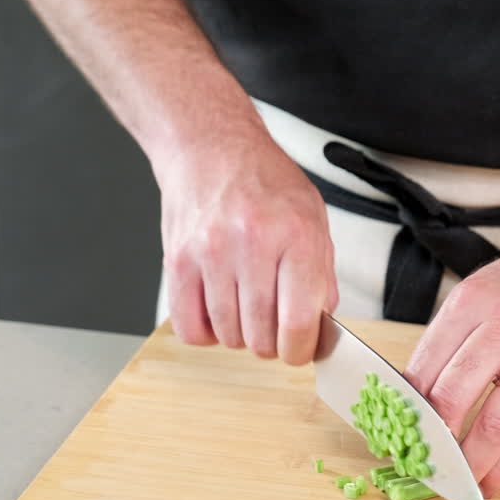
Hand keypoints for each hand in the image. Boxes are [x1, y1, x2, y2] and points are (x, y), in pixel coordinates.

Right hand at [154, 127, 337, 363]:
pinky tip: (217, 311)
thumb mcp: (313, 219)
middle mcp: (253, 243)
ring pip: (227, 336)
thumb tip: (319, 329)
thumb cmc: (264, 182)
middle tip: (273, 326)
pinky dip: (206, 332)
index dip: (301, 351)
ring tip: (245, 308)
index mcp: (296, 235)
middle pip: (261, 337)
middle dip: (271, 344)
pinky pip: (190, 328)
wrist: (211, 148)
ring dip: (239, 335)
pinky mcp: (178, 261)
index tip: (299, 350)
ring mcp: (211, 253)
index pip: (299, 323)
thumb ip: (321, 277)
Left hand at [403, 195, 499, 496]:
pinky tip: (493, 479)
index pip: (424, 367)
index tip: (395, 436)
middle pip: (452, 397)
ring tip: (456, 485)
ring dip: (469, 464)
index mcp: (472, 302)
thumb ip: (453, 340)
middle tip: (420, 465)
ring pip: (493, 424)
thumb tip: (417, 399)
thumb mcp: (483, 292)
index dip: (405, 411)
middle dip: (431, 442)